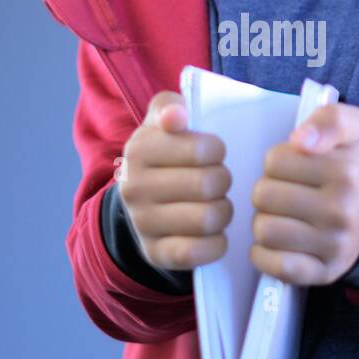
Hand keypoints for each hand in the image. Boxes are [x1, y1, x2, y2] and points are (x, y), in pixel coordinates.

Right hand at [118, 91, 232, 269]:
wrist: (140, 201)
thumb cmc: (166, 153)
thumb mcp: (162, 121)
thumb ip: (169, 105)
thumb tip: (176, 116)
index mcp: (139, 149)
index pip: (203, 149)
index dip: (218, 151)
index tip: (213, 153)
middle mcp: (134, 187)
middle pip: (209, 185)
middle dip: (224, 181)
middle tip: (219, 181)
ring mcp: (142, 223)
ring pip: (208, 219)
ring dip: (224, 212)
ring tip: (218, 204)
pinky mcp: (154, 253)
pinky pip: (198, 252)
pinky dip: (216, 243)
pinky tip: (214, 233)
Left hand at [249, 101, 358, 285]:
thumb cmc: (356, 166)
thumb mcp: (354, 127)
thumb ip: (330, 119)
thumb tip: (300, 139)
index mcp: (347, 171)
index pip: (275, 160)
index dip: (279, 160)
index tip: (296, 166)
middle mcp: (342, 211)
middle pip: (263, 195)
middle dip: (269, 190)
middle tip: (287, 191)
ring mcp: (333, 246)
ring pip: (264, 231)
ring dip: (265, 221)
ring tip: (283, 215)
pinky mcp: (323, 273)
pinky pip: (275, 267)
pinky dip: (265, 255)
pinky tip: (277, 242)